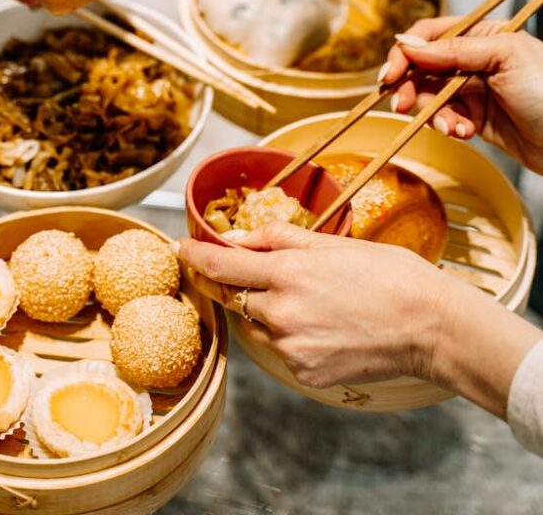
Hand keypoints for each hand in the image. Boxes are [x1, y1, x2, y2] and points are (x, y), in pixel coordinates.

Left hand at [180, 222, 437, 387]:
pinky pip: (281, 350)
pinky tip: (324, 325)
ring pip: (257, 326)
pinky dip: (290, 336)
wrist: (429, 325)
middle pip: (235, 296)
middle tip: (252, 272)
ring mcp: (292, 347)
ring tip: (310, 301)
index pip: (222, 264)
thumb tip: (236, 237)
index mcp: (288, 271)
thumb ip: (277, 239)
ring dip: (266, 311)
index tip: (181, 247)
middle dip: (237, 283)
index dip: (196, 255)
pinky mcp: (305, 373)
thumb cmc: (387, 274)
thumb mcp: (332, 243)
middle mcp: (282, 312)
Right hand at [380, 17, 542, 172]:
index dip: (406, 52)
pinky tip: (464, 132)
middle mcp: (474, 59)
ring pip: (430, 96)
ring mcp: (473, 90)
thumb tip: (407, 44)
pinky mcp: (475, 118)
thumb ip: (454, 50)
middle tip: (401, 105)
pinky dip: (448, 126)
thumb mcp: (504, 58)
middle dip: (410, 86)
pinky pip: (446, 118)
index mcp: (482, 34)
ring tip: (453, 127)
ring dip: (434, 113)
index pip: (430, 35)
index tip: (391, 74)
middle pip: (423, 67)